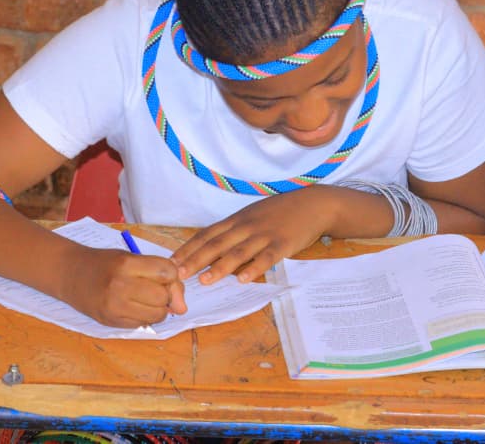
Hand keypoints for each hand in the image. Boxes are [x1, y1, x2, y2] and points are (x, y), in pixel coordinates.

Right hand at [61, 246, 186, 327]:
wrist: (70, 274)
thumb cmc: (105, 263)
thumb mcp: (131, 258)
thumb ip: (159, 275)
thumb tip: (182, 308)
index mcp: (126, 264)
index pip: (168, 272)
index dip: (171, 275)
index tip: (162, 274)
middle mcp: (120, 286)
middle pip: (164, 297)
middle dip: (165, 294)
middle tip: (153, 288)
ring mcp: (114, 307)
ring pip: (157, 315)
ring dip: (157, 308)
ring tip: (144, 298)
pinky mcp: (110, 322)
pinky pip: (143, 324)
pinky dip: (144, 317)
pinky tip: (133, 307)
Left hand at [172, 187, 337, 284]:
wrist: (313, 204)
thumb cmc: (281, 212)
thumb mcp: (254, 216)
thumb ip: (235, 231)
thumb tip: (213, 252)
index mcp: (237, 219)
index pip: (207, 234)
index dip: (188, 248)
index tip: (171, 262)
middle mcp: (246, 226)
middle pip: (217, 244)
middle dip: (196, 260)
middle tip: (178, 274)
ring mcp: (264, 234)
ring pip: (239, 252)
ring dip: (221, 267)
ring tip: (205, 280)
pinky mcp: (283, 243)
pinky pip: (266, 257)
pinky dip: (254, 268)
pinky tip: (244, 280)